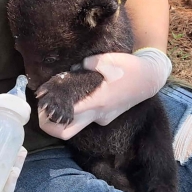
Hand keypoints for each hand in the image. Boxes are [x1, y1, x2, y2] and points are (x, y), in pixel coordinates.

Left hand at [37, 48, 171, 139]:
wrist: (150, 79)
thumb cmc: (130, 68)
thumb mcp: (108, 59)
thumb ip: (87, 63)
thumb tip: (73, 67)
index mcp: (97, 101)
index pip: (66, 117)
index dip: (49, 113)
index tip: (42, 101)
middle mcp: (98, 114)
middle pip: (66, 132)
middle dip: (50, 126)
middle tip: (42, 110)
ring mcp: (103, 118)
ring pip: (77, 124)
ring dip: (64, 117)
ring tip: (58, 99)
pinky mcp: (106, 117)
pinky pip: (88, 117)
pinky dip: (79, 109)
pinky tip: (78, 95)